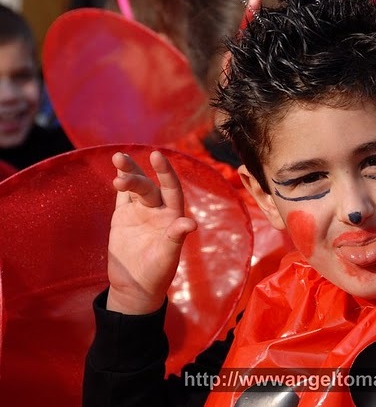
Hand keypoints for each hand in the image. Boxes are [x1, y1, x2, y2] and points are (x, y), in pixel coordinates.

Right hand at [106, 151, 196, 314]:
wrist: (135, 286)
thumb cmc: (157, 273)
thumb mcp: (167, 256)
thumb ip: (176, 238)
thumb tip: (192, 223)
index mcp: (172, 216)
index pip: (171, 188)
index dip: (165, 172)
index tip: (157, 155)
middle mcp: (158, 210)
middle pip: (148, 187)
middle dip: (135, 177)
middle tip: (120, 173)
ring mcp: (140, 212)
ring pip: (135, 187)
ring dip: (127, 172)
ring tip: (117, 157)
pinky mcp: (123, 217)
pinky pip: (123, 196)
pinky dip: (120, 184)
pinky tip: (117, 170)